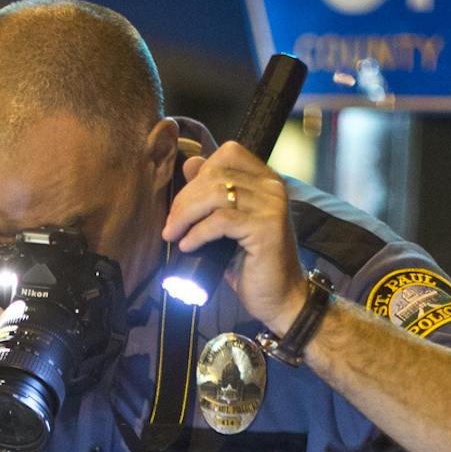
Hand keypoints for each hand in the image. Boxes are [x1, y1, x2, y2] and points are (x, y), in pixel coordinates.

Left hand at [161, 144, 308, 333]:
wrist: (280, 298)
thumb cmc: (252, 264)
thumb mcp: (227, 225)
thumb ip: (212, 195)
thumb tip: (190, 164)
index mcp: (266, 179)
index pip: (228, 153)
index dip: (199, 174)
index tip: (182, 204)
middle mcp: (272, 186)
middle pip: (215, 174)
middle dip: (184, 200)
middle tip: (170, 226)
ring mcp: (272, 205)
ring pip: (215, 195)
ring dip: (186, 215)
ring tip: (174, 235)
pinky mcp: (267, 228)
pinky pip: (220, 221)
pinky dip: (198, 233)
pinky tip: (188, 246)